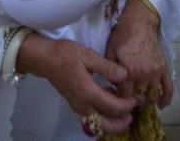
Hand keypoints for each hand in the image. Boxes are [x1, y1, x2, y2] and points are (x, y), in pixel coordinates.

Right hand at [21, 37, 135, 134]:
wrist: (44, 59)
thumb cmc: (65, 54)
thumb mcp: (87, 55)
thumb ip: (106, 67)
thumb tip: (125, 75)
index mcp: (87, 92)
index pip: (112, 107)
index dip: (126, 106)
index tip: (135, 98)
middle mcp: (82, 105)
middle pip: (105, 125)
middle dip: (120, 123)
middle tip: (131, 115)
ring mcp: (77, 106)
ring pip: (98, 124)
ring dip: (112, 122)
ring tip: (122, 111)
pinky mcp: (75, 104)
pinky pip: (92, 117)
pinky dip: (103, 116)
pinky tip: (108, 100)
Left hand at [105, 0, 172, 108]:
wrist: (140, 22)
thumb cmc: (123, 35)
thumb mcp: (111, 50)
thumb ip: (110, 69)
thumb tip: (112, 84)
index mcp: (129, 70)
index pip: (125, 95)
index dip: (120, 98)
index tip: (118, 96)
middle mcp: (144, 74)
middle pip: (139, 97)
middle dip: (133, 100)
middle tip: (129, 98)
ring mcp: (156, 72)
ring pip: (153, 95)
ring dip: (147, 100)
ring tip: (142, 99)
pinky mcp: (164, 68)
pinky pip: (168, 88)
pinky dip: (166, 99)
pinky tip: (162, 105)